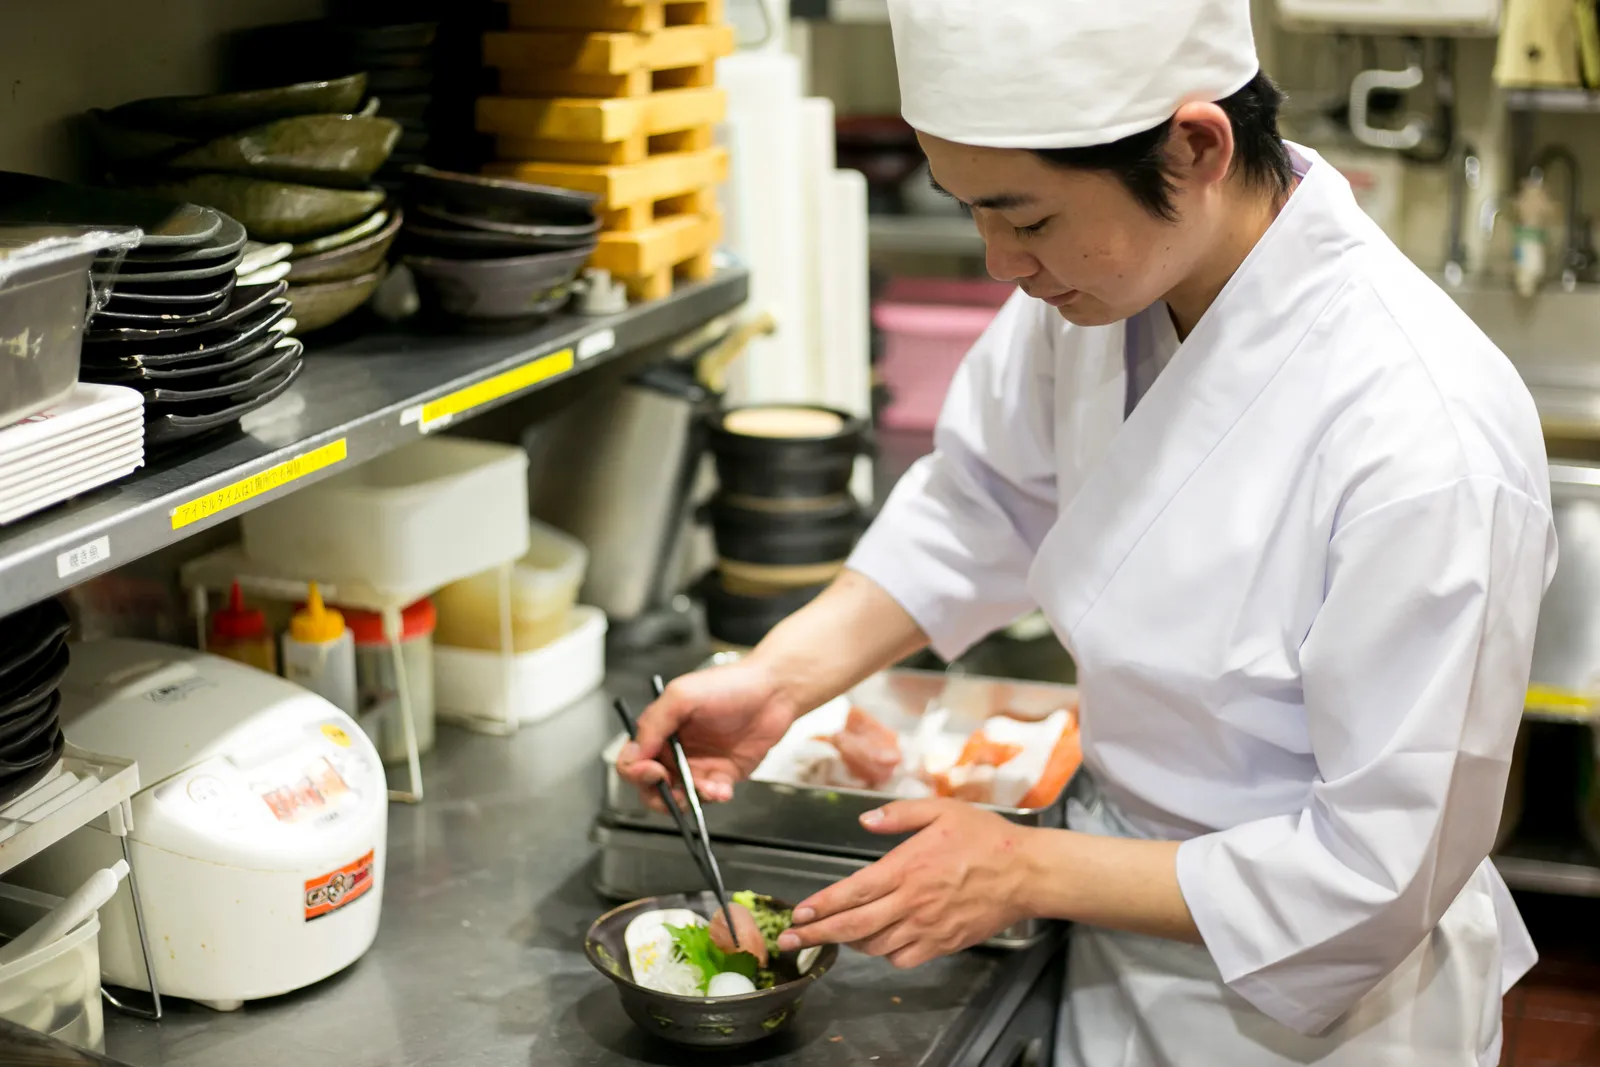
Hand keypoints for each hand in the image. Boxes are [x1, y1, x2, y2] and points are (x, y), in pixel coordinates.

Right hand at [616, 658, 797, 812]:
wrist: (773, 692)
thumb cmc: (729, 685)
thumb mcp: (682, 696)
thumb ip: (654, 723)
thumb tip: (633, 754)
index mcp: (659, 730)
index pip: (632, 760)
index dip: (636, 772)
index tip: (653, 771)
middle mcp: (674, 750)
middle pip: (650, 786)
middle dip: (659, 795)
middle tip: (676, 791)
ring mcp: (697, 765)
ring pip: (679, 797)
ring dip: (689, 799)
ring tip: (709, 788)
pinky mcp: (721, 776)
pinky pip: (709, 796)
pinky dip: (713, 797)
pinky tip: (723, 788)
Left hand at [777, 799, 1036, 967]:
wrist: (1026, 873)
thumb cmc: (984, 838)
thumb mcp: (941, 810)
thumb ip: (899, 814)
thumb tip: (864, 820)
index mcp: (906, 867)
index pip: (851, 892)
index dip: (820, 906)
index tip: (797, 915)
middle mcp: (911, 902)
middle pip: (853, 926)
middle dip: (817, 935)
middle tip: (790, 941)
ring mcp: (927, 927)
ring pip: (874, 945)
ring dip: (850, 941)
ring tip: (837, 932)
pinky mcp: (942, 944)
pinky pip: (902, 958)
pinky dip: (885, 952)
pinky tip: (882, 939)